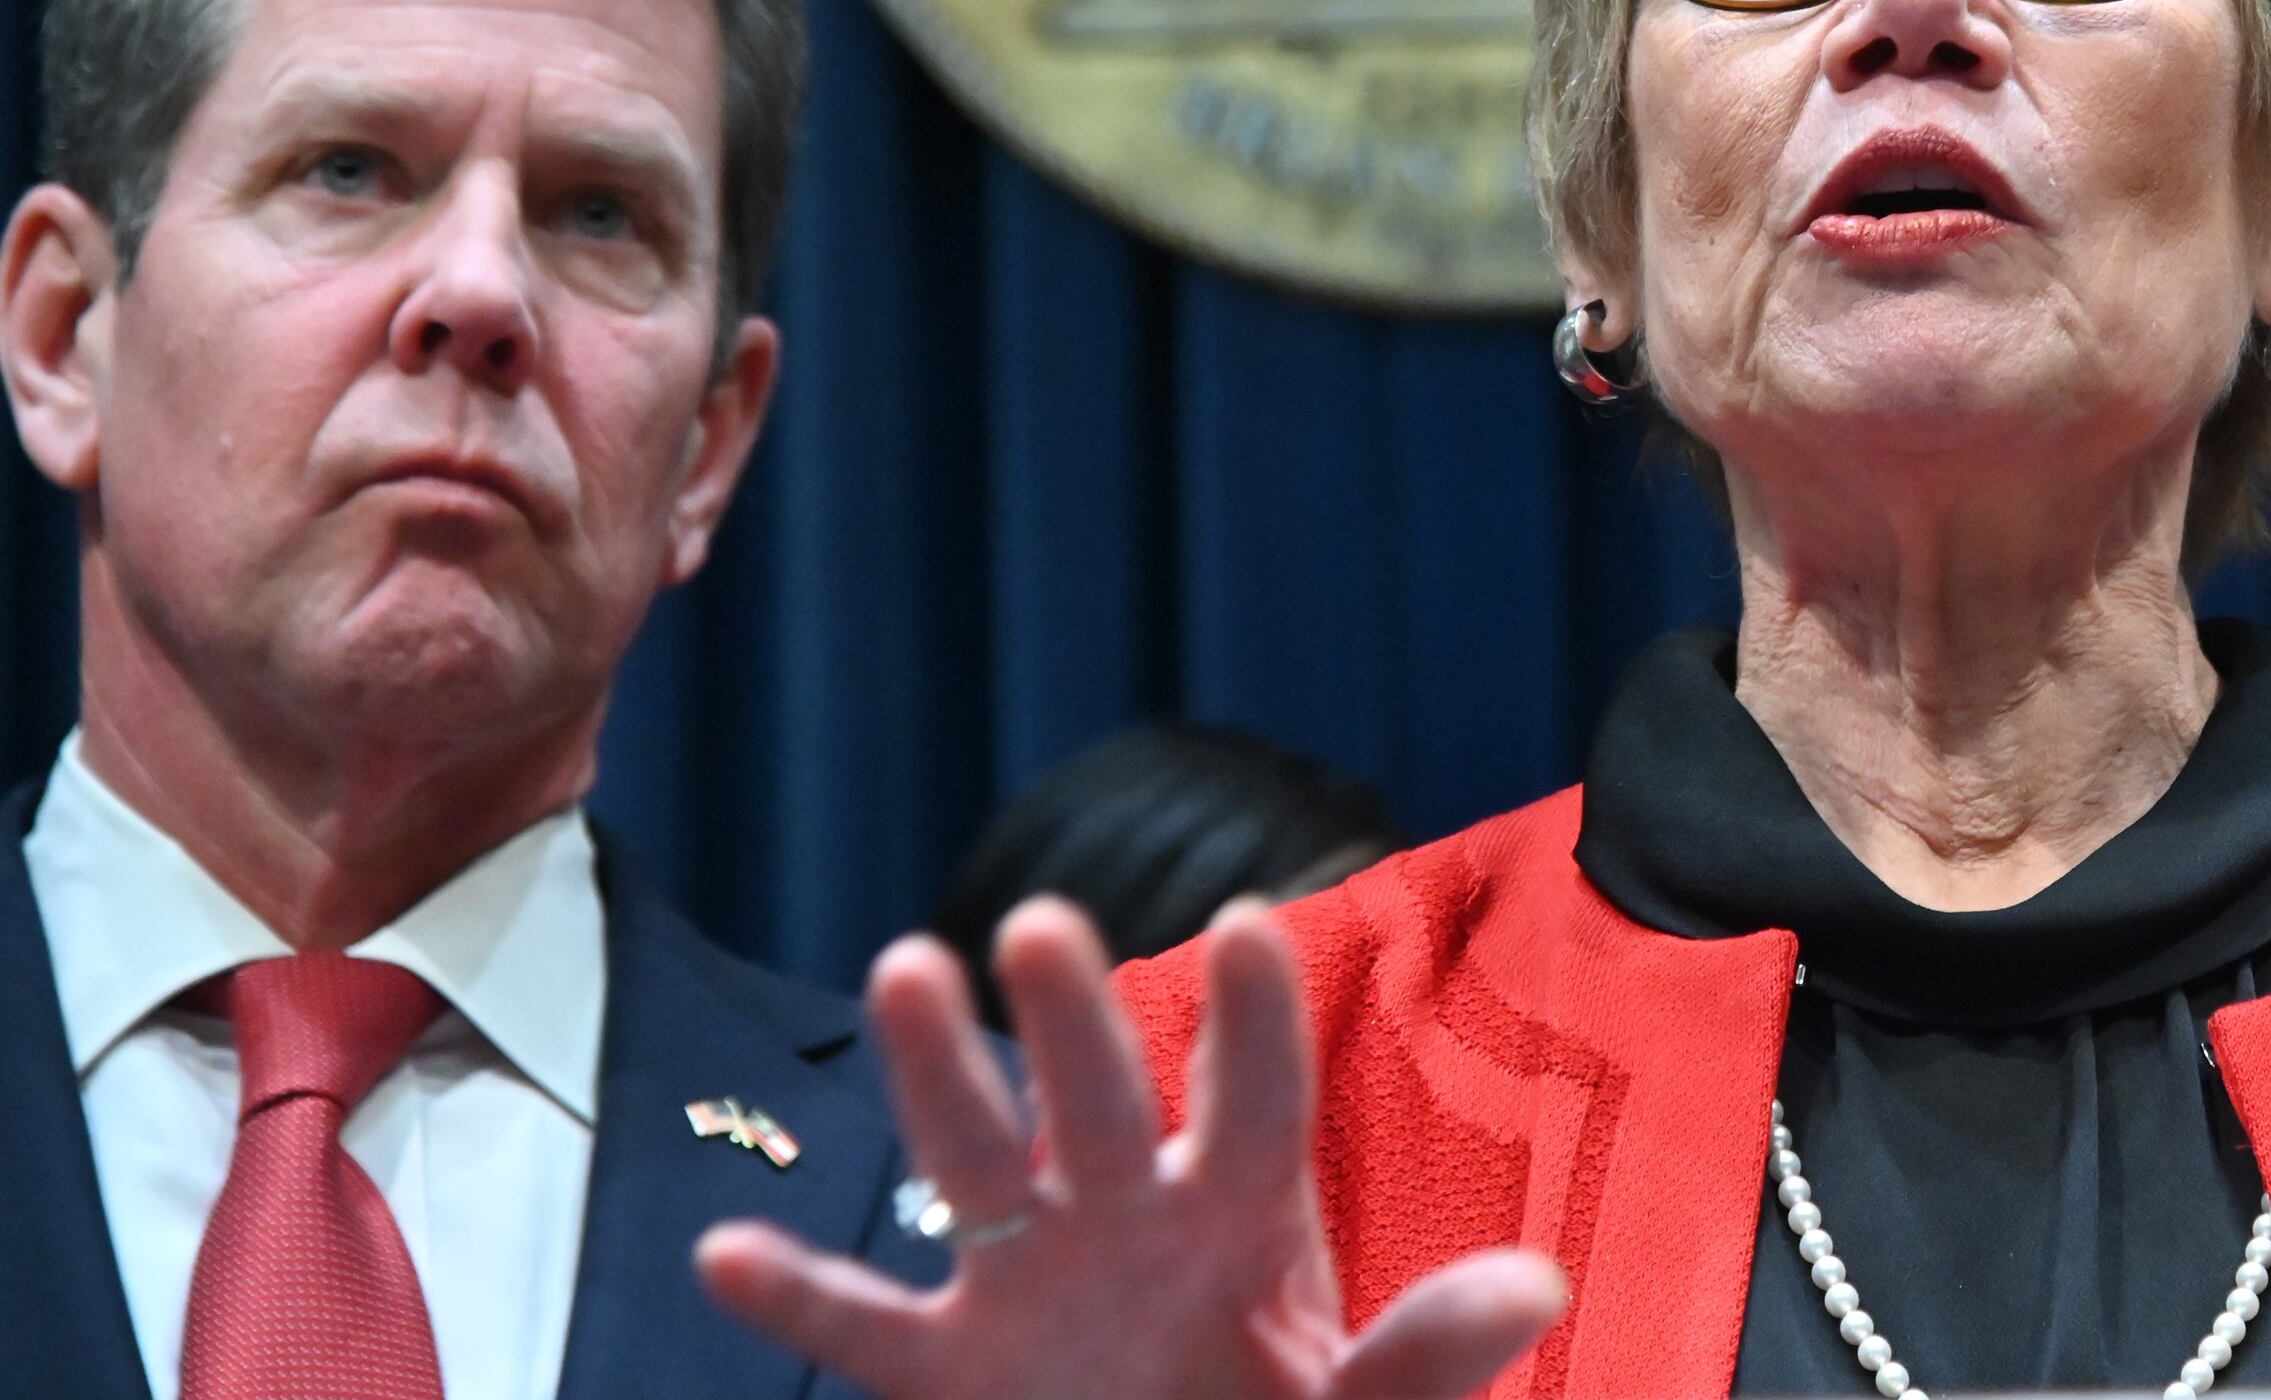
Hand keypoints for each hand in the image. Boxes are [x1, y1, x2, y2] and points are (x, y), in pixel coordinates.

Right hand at [696, 897, 1565, 1399]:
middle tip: (1036, 923)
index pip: (1254, 1101)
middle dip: (1068, 1020)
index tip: (1249, 924)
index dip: (1253, 1021)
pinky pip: (866, 1331)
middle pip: (1098, 1103)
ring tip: (903, 967)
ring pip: (974, 1165)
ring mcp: (1033, 1286)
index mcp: (1243, 1217)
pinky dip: (801, 1299)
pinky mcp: (955, 1370)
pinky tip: (726, 1254)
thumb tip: (1537, 1282)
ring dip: (937, 1077)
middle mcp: (1128, 1219)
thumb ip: (1431, 1353)